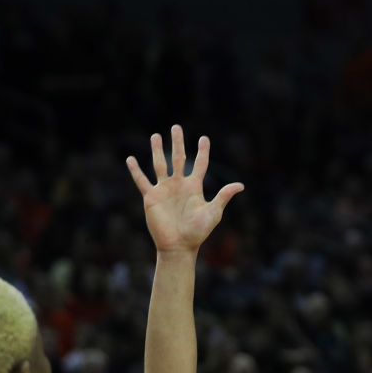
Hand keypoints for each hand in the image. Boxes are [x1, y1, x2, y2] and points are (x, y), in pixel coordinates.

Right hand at [127, 125, 243, 253]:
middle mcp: (179, 185)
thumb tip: (241, 185)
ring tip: (156, 135)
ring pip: (160, 165)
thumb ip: (224, 196)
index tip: (204, 138)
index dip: (203, 151)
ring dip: (157, 150)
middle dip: (177, 143)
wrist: (179, 245)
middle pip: (178, 158)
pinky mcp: (151, 197)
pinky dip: (136, 170)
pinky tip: (130, 159)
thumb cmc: (198, 231)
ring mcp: (164, 190)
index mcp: (194, 187)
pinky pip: (142, 181)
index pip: (200, 164)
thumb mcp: (213, 212)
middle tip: (176, 127)